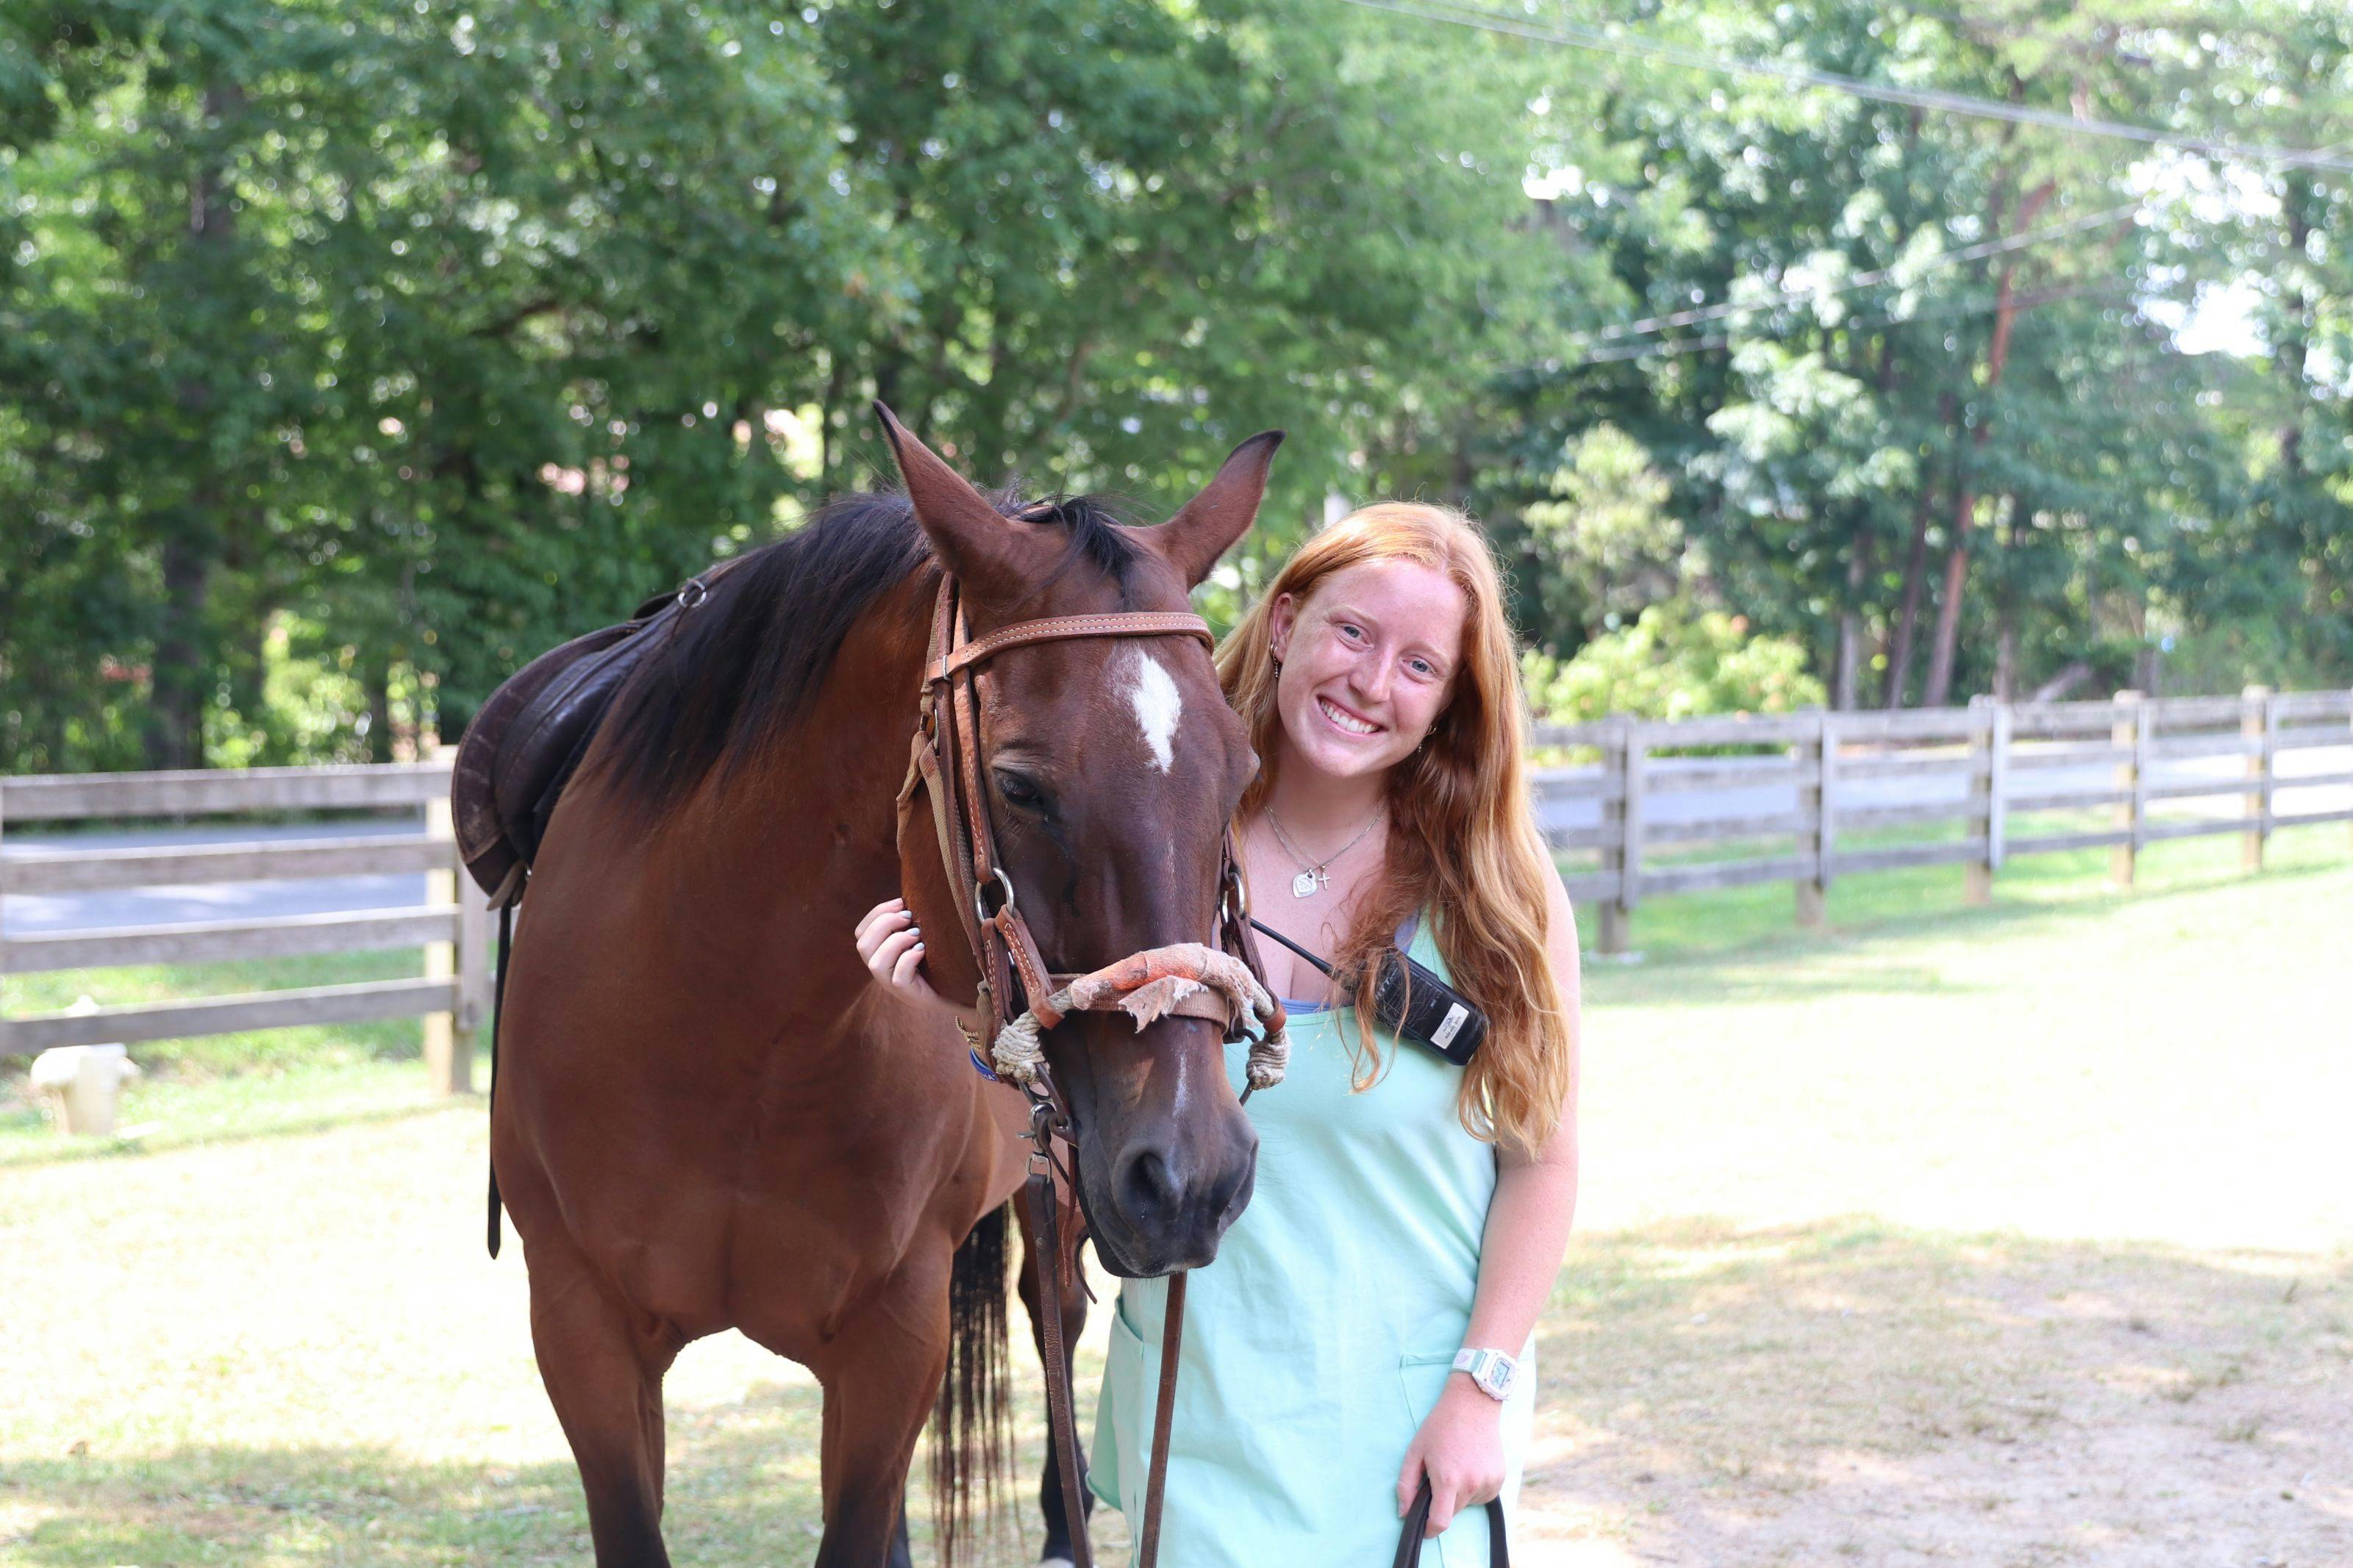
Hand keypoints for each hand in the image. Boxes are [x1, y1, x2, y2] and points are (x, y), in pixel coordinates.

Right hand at [855, 897, 944, 1007]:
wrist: (955, 994)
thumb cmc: (936, 963)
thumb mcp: (918, 940)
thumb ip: (909, 924)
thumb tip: (908, 900)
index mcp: (879, 954)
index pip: (861, 932)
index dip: (877, 913)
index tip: (901, 902)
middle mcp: (881, 970)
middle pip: (863, 945)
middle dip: (884, 924)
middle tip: (908, 917)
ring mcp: (892, 985)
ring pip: (876, 963)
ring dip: (895, 942)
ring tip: (916, 934)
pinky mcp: (907, 994)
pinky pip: (898, 978)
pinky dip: (908, 959)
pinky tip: (922, 950)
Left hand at [1397, 1376, 1505, 1536]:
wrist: (1472, 1405)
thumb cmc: (1440, 1427)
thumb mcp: (1415, 1452)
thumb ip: (1405, 1486)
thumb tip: (1403, 1513)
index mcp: (1448, 1479)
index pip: (1440, 1522)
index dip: (1429, 1530)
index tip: (1424, 1528)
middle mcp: (1471, 1484)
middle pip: (1452, 1512)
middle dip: (1442, 1503)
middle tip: (1437, 1478)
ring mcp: (1489, 1482)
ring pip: (1467, 1503)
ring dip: (1458, 1494)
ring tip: (1455, 1466)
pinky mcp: (1500, 1478)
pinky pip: (1482, 1495)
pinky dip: (1473, 1488)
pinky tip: (1469, 1466)